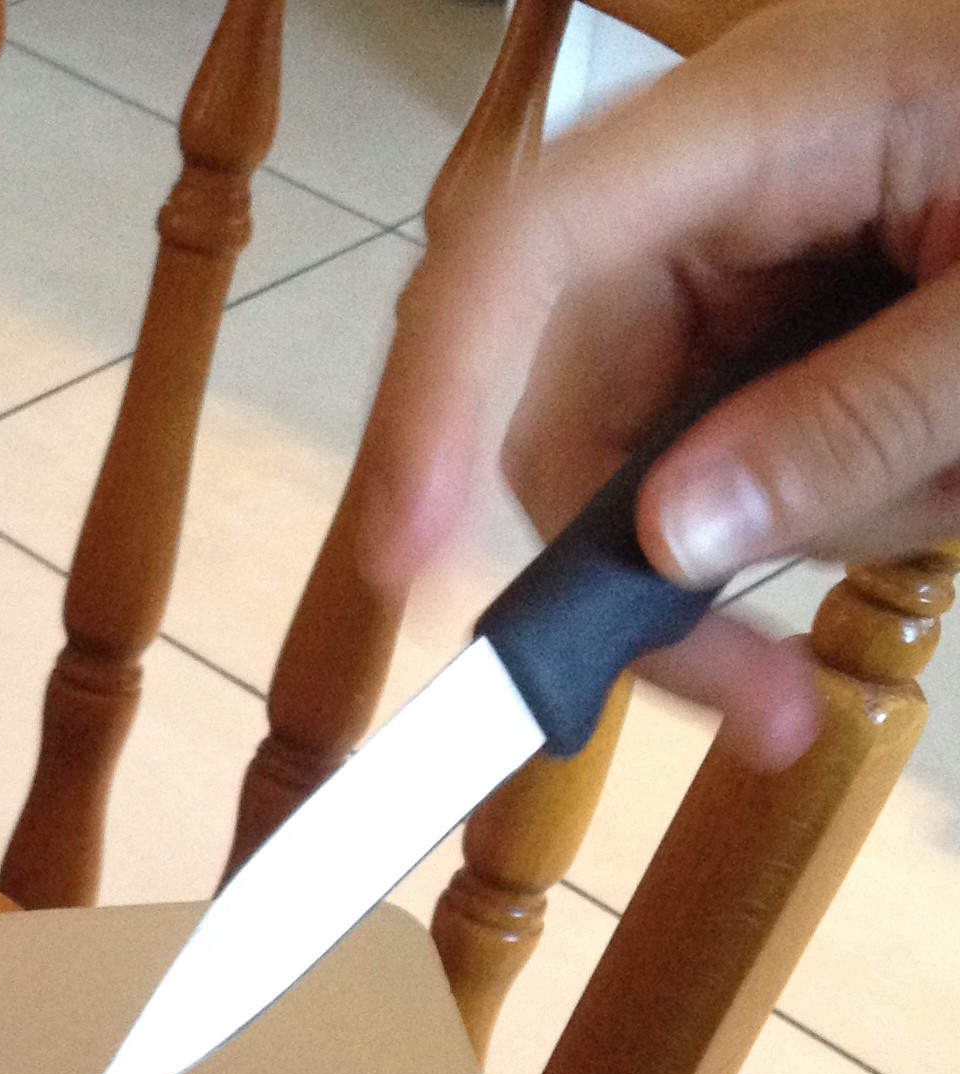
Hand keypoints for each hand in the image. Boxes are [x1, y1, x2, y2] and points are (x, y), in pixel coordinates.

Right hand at [357, 0, 959, 765]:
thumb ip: (859, 418)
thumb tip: (667, 544)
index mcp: (761, 120)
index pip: (526, 252)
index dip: (439, 402)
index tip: (411, 561)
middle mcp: (710, 197)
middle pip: (568, 411)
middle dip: (650, 578)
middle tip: (764, 710)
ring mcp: (733, 271)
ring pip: (645, 473)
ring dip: (776, 546)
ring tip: (948, 495)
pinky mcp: (763, 332)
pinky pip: (721, 470)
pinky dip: (808, 521)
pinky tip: (927, 484)